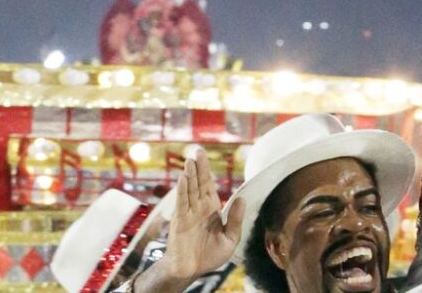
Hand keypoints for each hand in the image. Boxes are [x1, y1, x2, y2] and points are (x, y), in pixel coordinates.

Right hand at [158, 150, 243, 282]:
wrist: (191, 271)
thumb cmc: (209, 256)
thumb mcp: (230, 239)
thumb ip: (235, 219)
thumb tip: (241, 199)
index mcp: (211, 209)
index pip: (209, 185)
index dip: (207, 171)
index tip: (204, 156)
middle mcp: (199, 208)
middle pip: (198, 183)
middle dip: (198, 167)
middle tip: (197, 150)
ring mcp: (189, 214)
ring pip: (189, 190)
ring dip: (190, 175)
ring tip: (190, 160)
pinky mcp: (180, 222)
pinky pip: (182, 204)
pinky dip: (182, 191)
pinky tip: (183, 179)